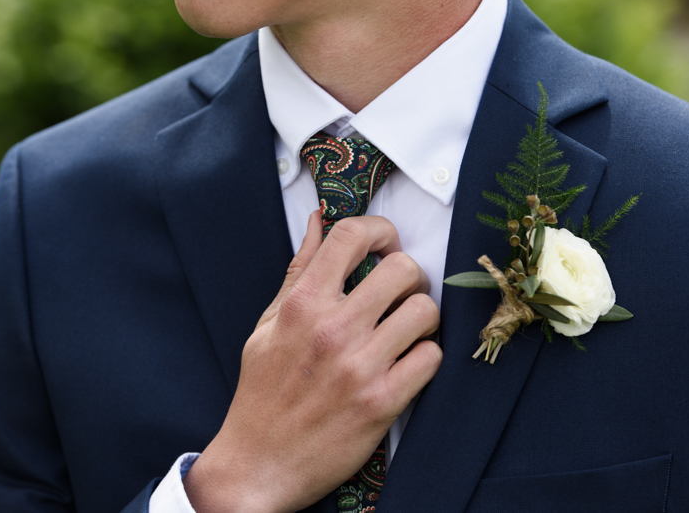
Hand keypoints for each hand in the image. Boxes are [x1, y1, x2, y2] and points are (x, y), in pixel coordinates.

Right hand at [184, 211, 442, 512]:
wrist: (257, 466)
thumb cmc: (262, 393)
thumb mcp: (268, 325)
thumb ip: (298, 270)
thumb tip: (319, 221)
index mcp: (302, 305)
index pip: (351, 235)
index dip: (380, 229)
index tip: (385, 243)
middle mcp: (331, 330)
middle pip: (402, 268)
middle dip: (409, 276)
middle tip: (401, 293)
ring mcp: (359, 367)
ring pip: (425, 311)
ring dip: (422, 317)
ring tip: (406, 329)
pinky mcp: (381, 403)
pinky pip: (431, 357)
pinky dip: (426, 357)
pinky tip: (408, 363)